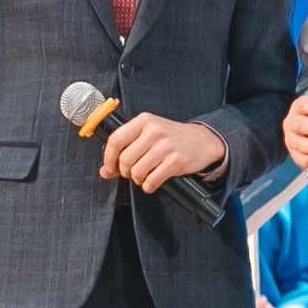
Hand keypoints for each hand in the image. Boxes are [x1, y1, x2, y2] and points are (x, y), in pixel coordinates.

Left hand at [102, 113, 227, 192]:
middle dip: (125, 172)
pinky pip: (151, 181)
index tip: (109, 167)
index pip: (116, 140)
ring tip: (144, 175)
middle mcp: (154, 131)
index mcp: (144, 121)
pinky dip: (149, 186)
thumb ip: (125, 150)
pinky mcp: (175, 161)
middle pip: (125, 159)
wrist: (202, 141)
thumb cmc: (172, 138)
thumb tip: (104, 172)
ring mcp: (165, 146)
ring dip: (138, 179)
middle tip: (132, 172)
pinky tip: (153, 181)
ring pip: (137, 172)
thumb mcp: (148, 136)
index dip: (108, 158)